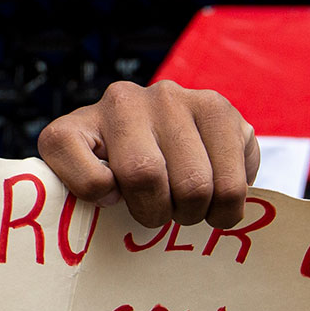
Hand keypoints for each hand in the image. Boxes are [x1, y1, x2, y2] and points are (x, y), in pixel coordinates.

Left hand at [38, 80, 259, 228]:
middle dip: (157, 212)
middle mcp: (121, 100)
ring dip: (196, 211)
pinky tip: (217, 193)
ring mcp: (171, 98)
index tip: (112, 200)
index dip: (105, 202)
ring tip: (187, 203)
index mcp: (75, 127)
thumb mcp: (76, 186)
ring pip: (194, 184)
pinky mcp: (218, 108)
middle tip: (160, 211)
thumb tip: (109, 192)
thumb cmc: (113, 175)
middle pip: (145, 177)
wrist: (158, 138)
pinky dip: (229, 205)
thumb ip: (75, 191)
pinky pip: (235, 181)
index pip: (91, 181)